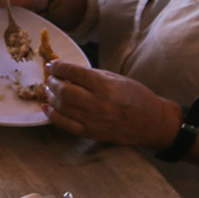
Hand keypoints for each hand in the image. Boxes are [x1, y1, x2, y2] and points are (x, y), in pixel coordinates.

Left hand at [43, 61, 182, 150]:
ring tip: (50, 90)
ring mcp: (93, 120)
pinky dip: (52, 115)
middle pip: (64, 90)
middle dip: (52, 82)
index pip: (74, 72)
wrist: (151, 122)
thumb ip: (91, 76)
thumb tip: (67, 72)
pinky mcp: (91, 133)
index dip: (59, 67)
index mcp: (105, 85)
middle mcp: (98, 103)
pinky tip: (47, 107)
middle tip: (51, 78)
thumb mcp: (116, 79)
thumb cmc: (136, 96)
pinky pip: (65, 124)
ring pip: (62, 107)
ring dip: (51, 97)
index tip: (53, 64)